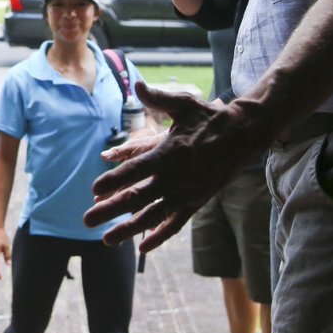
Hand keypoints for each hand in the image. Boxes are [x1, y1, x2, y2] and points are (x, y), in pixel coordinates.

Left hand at [84, 81, 270, 251]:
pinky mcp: (196, 202)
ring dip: (129, 229)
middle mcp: (178, 177)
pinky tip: (143, 247)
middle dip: (111, 210)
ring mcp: (187, 193)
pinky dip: (160, 236)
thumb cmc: (210, 118)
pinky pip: (176, 224)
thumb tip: (137, 85)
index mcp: (171, 152)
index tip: (95, 189)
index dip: (116, 180)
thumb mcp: (185, 104)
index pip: (138, 169)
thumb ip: (158, 98)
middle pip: (139, 197)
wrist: (245, 136)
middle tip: (86, 221)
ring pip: (154, 216)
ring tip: (107, 240)